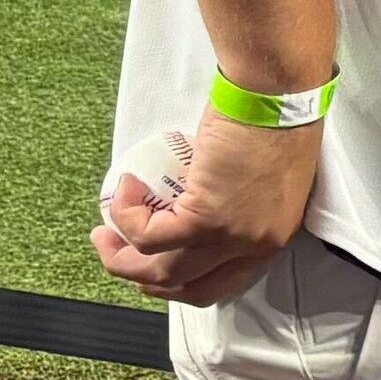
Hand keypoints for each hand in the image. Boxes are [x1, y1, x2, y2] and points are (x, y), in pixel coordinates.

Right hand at [92, 114, 321, 305]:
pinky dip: (128, 218)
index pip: (221, 283)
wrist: (275, 90)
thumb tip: (188, 202)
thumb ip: (231, 201)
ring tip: (105, 233)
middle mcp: (256, 247)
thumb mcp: (255, 175)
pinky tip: (127, 190)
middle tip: (119, 251)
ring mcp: (233, 237)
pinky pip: (151, 237)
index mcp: (270, 238)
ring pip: (163, 271)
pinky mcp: (209, 219)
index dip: (179, 280)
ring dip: (123, 258)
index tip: (152, 260)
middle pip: (189, 288)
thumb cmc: (269, 115)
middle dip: (143, 277)